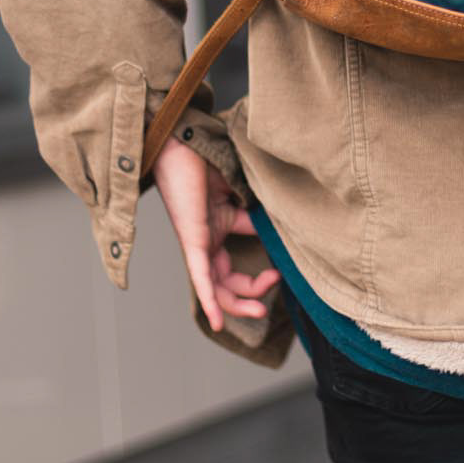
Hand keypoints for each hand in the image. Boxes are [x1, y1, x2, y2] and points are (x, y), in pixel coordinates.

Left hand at [153, 138, 280, 333]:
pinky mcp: (192, 241)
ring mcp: (198, 244)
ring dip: (235, 305)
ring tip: (259, 311)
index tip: (280, 273)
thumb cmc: (207, 160)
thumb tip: (280, 231)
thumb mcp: (240, 194)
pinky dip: (210, 301)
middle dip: (249, 298)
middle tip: (269, 301)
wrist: (183, 141)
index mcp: (216, 233)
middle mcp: (205, 243)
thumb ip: (255, 216)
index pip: (236, 270)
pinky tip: (217, 321)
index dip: (258, 281)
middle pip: (225, 285)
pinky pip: (200, 277)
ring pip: (214, 288)